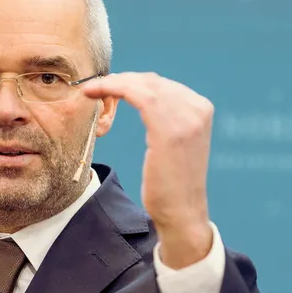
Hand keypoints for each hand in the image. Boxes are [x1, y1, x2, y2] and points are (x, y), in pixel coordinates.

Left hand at [83, 72, 213, 267]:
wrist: (182, 213)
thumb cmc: (171, 184)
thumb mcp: (174, 144)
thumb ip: (168, 118)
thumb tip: (146, 99)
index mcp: (201, 108)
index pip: (161, 84)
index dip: (131, 81)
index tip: (107, 86)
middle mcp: (197, 108)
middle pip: (151, 81)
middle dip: (119, 80)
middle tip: (94, 86)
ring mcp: (186, 118)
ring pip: (141, 85)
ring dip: (111, 83)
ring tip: (90, 89)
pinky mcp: (168, 129)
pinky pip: (137, 95)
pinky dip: (113, 88)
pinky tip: (94, 92)